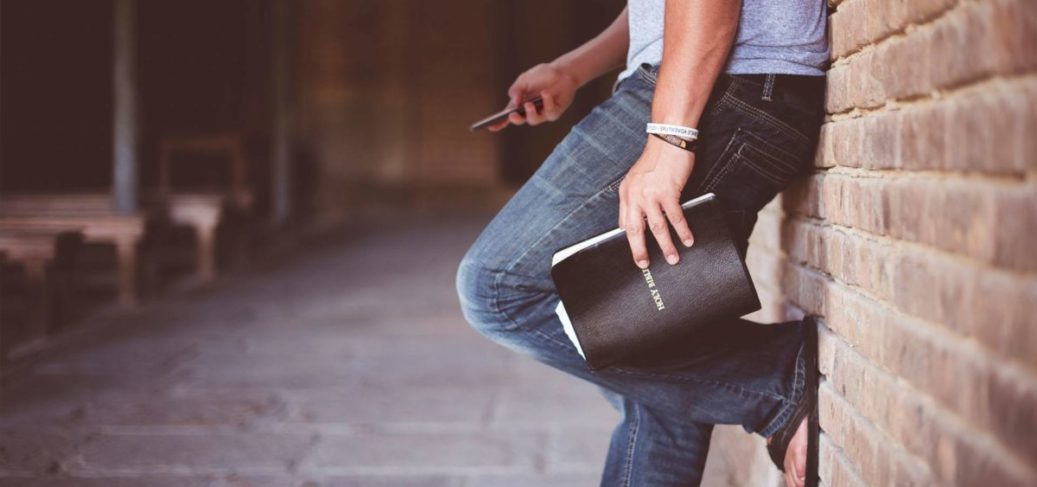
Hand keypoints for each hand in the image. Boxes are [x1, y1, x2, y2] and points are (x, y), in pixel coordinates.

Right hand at [488, 62, 579, 131]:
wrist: (562, 71)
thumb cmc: (542, 75)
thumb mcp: (524, 79)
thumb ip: (516, 90)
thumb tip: (514, 103)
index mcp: (520, 103)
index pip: (508, 115)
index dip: (499, 123)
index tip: (491, 126)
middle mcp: (530, 110)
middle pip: (520, 120)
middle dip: (515, 119)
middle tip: (513, 114)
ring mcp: (542, 113)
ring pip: (533, 120)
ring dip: (530, 113)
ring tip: (529, 104)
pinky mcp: (554, 113)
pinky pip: (549, 113)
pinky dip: (547, 102)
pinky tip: (546, 94)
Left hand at [618, 136, 695, 267]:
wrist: (669, 139)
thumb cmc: (657, 159)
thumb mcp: (638, 178)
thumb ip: (637, 198)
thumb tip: (641, 219)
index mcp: (626, 193)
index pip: (624, 223)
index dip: (630, 240)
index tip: (635, 253)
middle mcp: (635, 195)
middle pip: (636, 230)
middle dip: (640, 250)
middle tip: (644, 264)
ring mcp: (651, 195)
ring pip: (657, 228)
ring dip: (666, 246)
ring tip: (673, 258)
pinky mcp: (668, 192)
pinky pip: (675, 217)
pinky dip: (682, 230)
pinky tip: (687, 239)